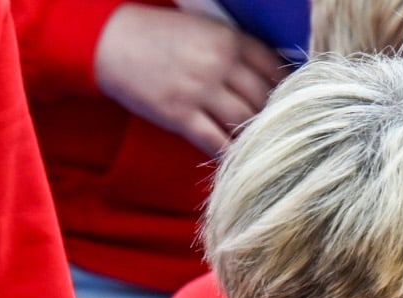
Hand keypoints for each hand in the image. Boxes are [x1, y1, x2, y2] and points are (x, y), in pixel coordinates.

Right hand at [94, 4, 283, 154]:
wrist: (110, 40)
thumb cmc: (163, 37)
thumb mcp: (206, 31)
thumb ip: (240, 52)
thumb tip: (278, 82)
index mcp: (229, 40)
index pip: (276, 71)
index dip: (288, 91)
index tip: (293, 106)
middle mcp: (218, 64)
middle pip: (265, 100)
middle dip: (275, 118)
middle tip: (280, 133)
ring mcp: (198, 91)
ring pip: (245, 123)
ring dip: (255, 138)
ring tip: (260, 148)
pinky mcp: (178, 114)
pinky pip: (216, 143)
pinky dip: (229, 155)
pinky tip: (236, 160)